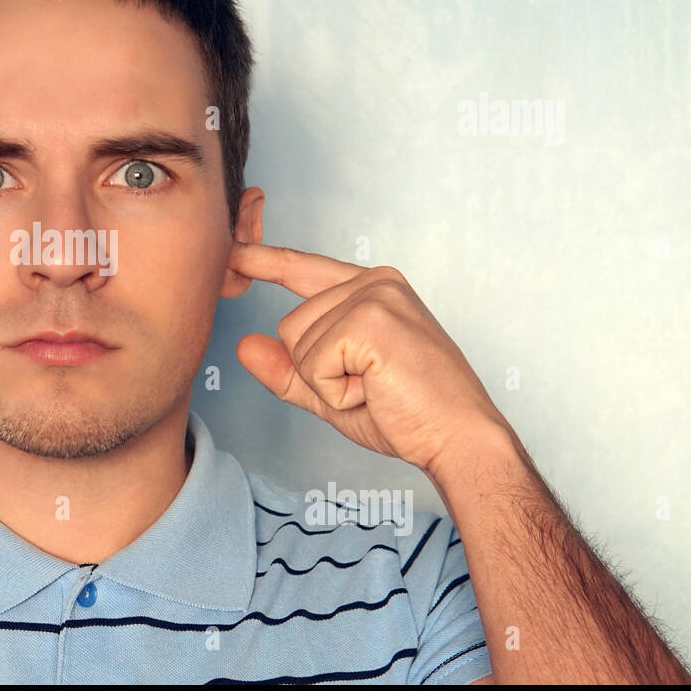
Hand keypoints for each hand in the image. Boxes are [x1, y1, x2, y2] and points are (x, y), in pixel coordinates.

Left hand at [228, 241, 510, 476]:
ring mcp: (373, 297)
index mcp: (372, 289)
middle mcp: (373, 282)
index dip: (264, 262)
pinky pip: (312, 363)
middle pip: (290, 325)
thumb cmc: (407, 416)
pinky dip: (335, 391)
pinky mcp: (369, 320)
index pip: (303, 270)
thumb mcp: (333, 391)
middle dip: (317, 371)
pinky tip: (376, 389)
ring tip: (378, 386)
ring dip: (328, 383)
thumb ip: (288, 369)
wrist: (457, 439)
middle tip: (372, 385)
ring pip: (297, 344)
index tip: (232, 251)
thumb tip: (243, 346)